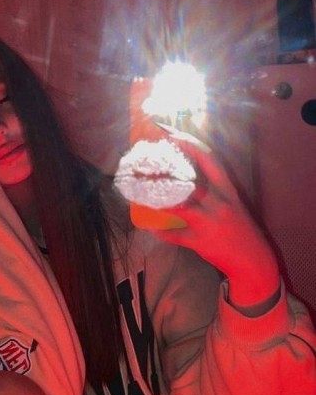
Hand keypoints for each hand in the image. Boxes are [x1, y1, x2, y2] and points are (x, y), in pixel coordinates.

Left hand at [150, 125, 280, 309]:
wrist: (253, 261)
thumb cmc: (240, 229)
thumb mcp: (232, 204)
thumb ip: (214, 190)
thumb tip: (187, 176)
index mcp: (228, 191)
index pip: (209, 160)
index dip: (190, 145)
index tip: (172, 133)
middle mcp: (219, 203)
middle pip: (190, 181)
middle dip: (168, 169)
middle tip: (147, 158)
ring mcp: (209, 222)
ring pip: (179, 206)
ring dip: (159, 199)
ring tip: (141, 190)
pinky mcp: (200, 241)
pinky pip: (175, 235)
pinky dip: (162, 232)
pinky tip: (151, 227)